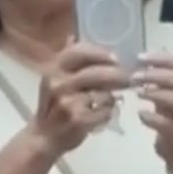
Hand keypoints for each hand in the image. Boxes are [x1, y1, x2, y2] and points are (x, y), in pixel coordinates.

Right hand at [29, 41, 128, 156]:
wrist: (43, 137)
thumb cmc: (53, 107)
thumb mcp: (53, 80)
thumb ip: (66, 60)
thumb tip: (73, 36)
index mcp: (52, 70)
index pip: (78, 51)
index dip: (100, 53)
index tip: (116, 58)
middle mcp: (57, 84)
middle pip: (96, 72)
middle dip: (117, 75)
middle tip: (129, 78)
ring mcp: (67, 102)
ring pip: (103, 92)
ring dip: (114, 94)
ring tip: (119, 94)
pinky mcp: (78, 120)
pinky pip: (105, 110)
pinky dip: (109, 111)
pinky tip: (106, 113)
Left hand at [132, 51, 172, 173]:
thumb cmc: (171, 119)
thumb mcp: (165, 95)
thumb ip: (156, 80)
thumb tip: (138, 61)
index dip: (160, 59)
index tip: (139, 57)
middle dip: (156, 75)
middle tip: (134, 77)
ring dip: (157, 93)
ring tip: (138, 93)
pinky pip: (168, 124)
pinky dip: (153, 118)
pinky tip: (141, 114)